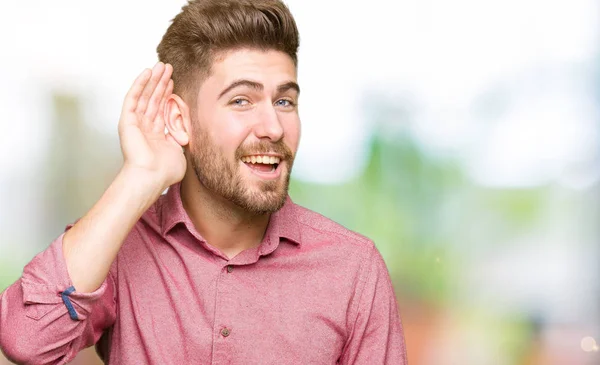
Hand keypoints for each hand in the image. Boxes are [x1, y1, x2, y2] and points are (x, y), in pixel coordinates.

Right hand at [118, 62, 185, 191]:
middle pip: (153, 99)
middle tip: (168, 68)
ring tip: (161, 65)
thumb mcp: (180, 151)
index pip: (162, 109)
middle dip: (161, 83)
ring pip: (145, 95)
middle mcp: (144, 128)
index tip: (174, 82)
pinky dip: (139, 84)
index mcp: (156, 136)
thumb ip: (181, 138)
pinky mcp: (127, 121)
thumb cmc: (165, 171)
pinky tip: (147, 72)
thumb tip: (187, 130)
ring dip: (153, 80)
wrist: (151, 177)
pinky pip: (133, 98)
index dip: (167, 94)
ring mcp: (135, 124)